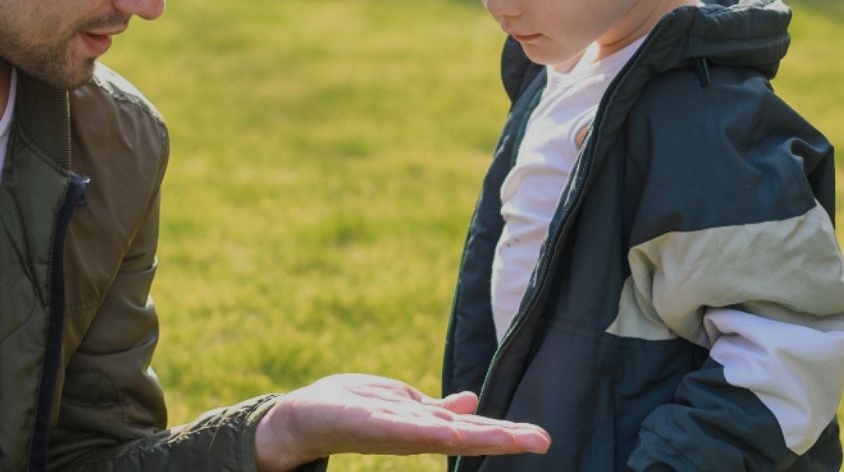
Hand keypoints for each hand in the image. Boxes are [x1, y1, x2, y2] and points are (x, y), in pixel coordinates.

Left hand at [254, 373, 550, 470]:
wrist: (300, 419)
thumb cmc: (350, 409)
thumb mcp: (400, 404)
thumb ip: (435, 409)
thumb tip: (471, 403)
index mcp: (423, 426)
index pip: (471, 429)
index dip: (507, 433)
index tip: (543, 437)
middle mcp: (413, 432)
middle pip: (465, 435)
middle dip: (503, 438)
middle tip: (543, 441)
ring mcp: (391, 428)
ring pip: (440, 433)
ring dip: (476, 436)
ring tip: (511, 438)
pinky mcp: (366, 421)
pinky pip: (400, 425)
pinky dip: (425, 428)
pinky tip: (449, 431)